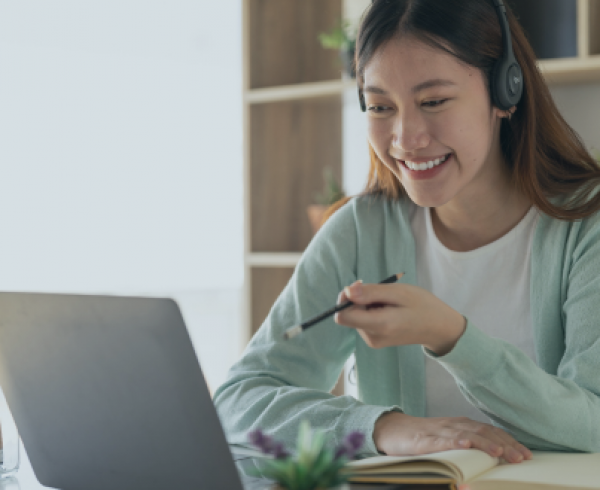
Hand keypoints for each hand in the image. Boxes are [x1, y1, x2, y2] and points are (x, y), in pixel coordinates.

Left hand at [334, 280, 465, 354]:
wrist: (439, 328)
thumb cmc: (423, 306)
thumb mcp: (398, 292)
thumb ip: (371, 292)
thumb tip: (346, 291)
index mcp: (379, 326)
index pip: (343, 316)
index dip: (345, 299)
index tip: (360, 286)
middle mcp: (372, 337)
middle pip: (349, 315)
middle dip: (359, 299)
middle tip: (382, 292)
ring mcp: (373, 341)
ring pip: (356, 317)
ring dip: (367, 304)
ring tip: (390, 302)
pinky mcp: (375, 340)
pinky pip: (363, 321)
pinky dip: (371, 311)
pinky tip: (388, 309)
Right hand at [373, 412, 532, 463]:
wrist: (392, 430)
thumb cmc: (422, 438)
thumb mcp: (448, 441)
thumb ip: (468, 446)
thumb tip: (494, 459)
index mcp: (462, 426)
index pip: (491, 432)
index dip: (509, 442)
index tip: (527, 455)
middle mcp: (454, 425)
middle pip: (483, 432)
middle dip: (504, 445)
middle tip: (522, 458)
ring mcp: (439, 431)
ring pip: (466, 434)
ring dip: (484, 443)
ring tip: (499, 454)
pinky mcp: (423, 440)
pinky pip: (441, 440)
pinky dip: (454, 441)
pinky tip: (464, 445)